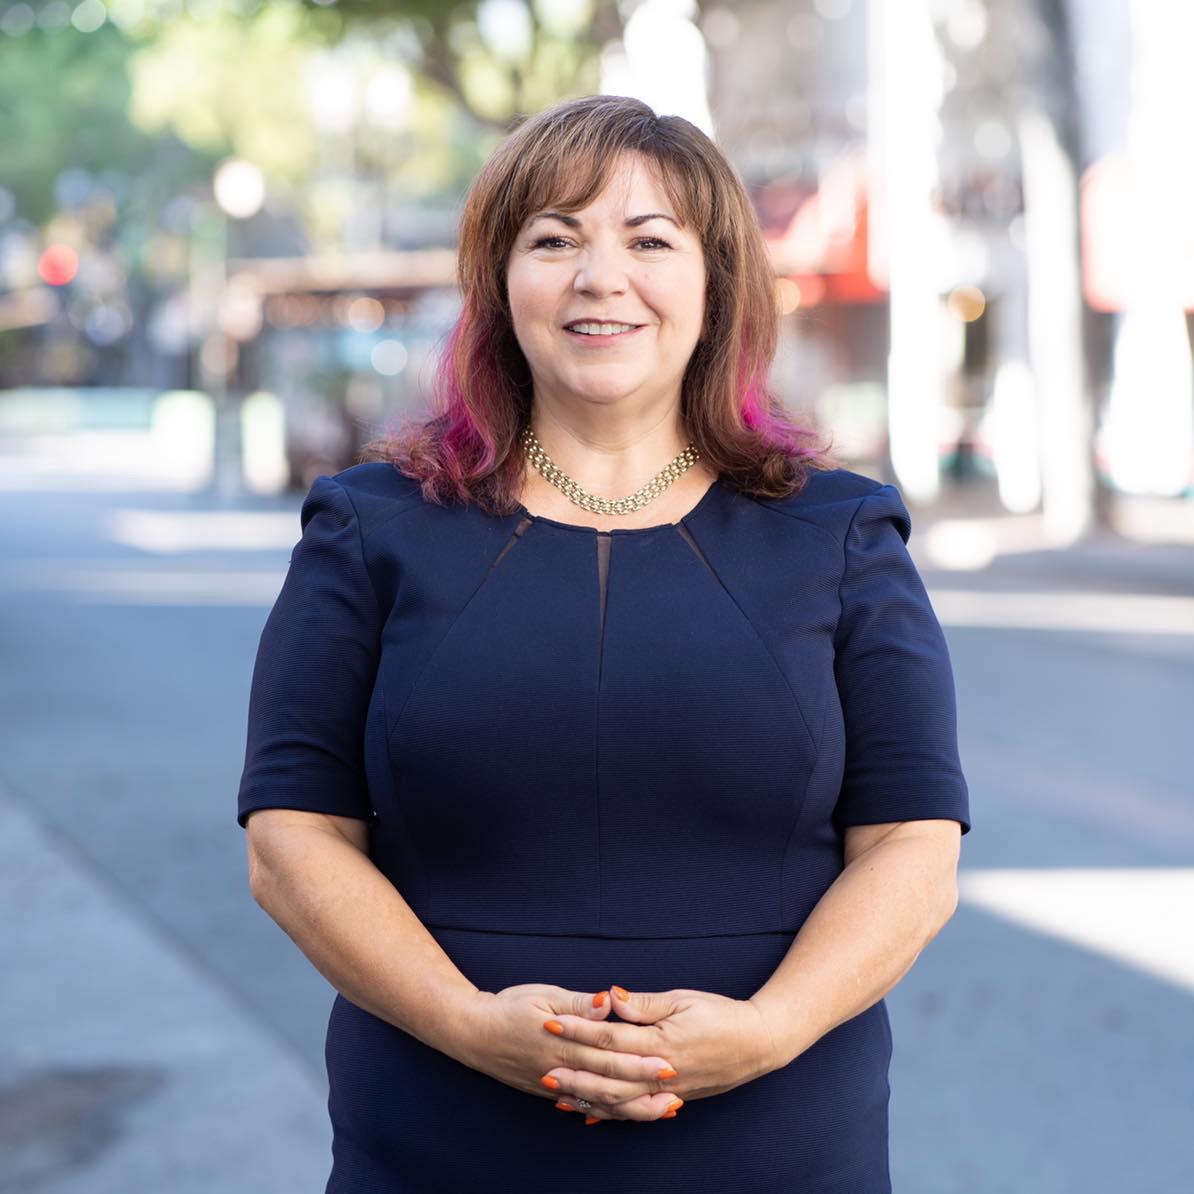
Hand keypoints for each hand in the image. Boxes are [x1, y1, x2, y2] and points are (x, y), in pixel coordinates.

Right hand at [459, 984, 679, 1118]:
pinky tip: (626, 1113)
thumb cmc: (510, 1006)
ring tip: (662, 1109)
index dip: (640, 1061)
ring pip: (600, 1103)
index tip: (668, 1061)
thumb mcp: (545, 995)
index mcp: (564, 1043)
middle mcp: (562, 1069)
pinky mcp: (549, 1092)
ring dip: (632, 1107)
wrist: (473, 1033)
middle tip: (676, 1089)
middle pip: (610, 1083)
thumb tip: (608, 1002)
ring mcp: (555, 1085)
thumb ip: (579, 1004)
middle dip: (644, 1088)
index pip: (609, 1054)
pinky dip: (608, 1112)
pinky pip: (584, 1108)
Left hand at [540, 986, 784, 1121]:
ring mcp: (668, 1090)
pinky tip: (591, 1115)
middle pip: (609, 1076)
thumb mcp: (682, 999)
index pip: (611, 1038)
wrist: (759, 1043)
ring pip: (620, 1101)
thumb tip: (609, 996)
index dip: (579, 1031)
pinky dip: (612, 1114)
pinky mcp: (674, 1099)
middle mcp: (662, 1072)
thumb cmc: (721, 1014)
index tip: (551, 1022)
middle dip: (574, 1072)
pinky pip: (637, 1112)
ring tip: (558, 1096)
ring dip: (587, 1099)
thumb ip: (643, 1003)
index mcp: (661, 1043)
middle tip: (542, 1069)